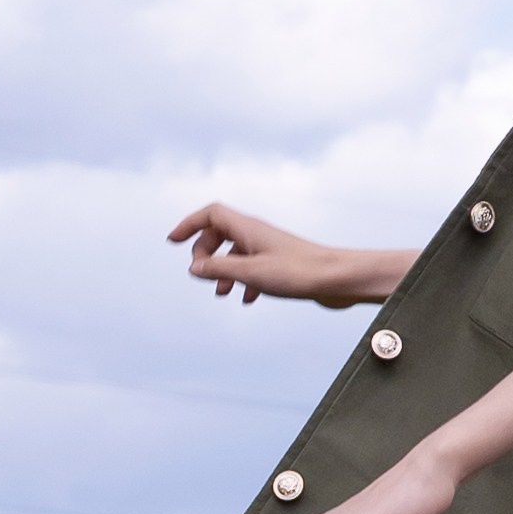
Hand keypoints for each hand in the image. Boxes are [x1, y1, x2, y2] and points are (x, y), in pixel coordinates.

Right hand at [169, 199, 399, 306]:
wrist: (339, 280)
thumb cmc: (298, 273)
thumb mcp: (250, 273)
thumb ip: (219, 269)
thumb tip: (193, 267)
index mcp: (248, 229)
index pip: (211, 213)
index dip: (189, 224)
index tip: (172, 241)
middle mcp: (258, 234)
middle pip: (220, 232)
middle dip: (205, 252)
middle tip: (200, 273)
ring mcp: (271, 248)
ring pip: (237, 252)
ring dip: (223, 270)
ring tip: (220, 293)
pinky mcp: (282, 264)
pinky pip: (254, 267)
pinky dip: (244, 281)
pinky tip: (247, 300)